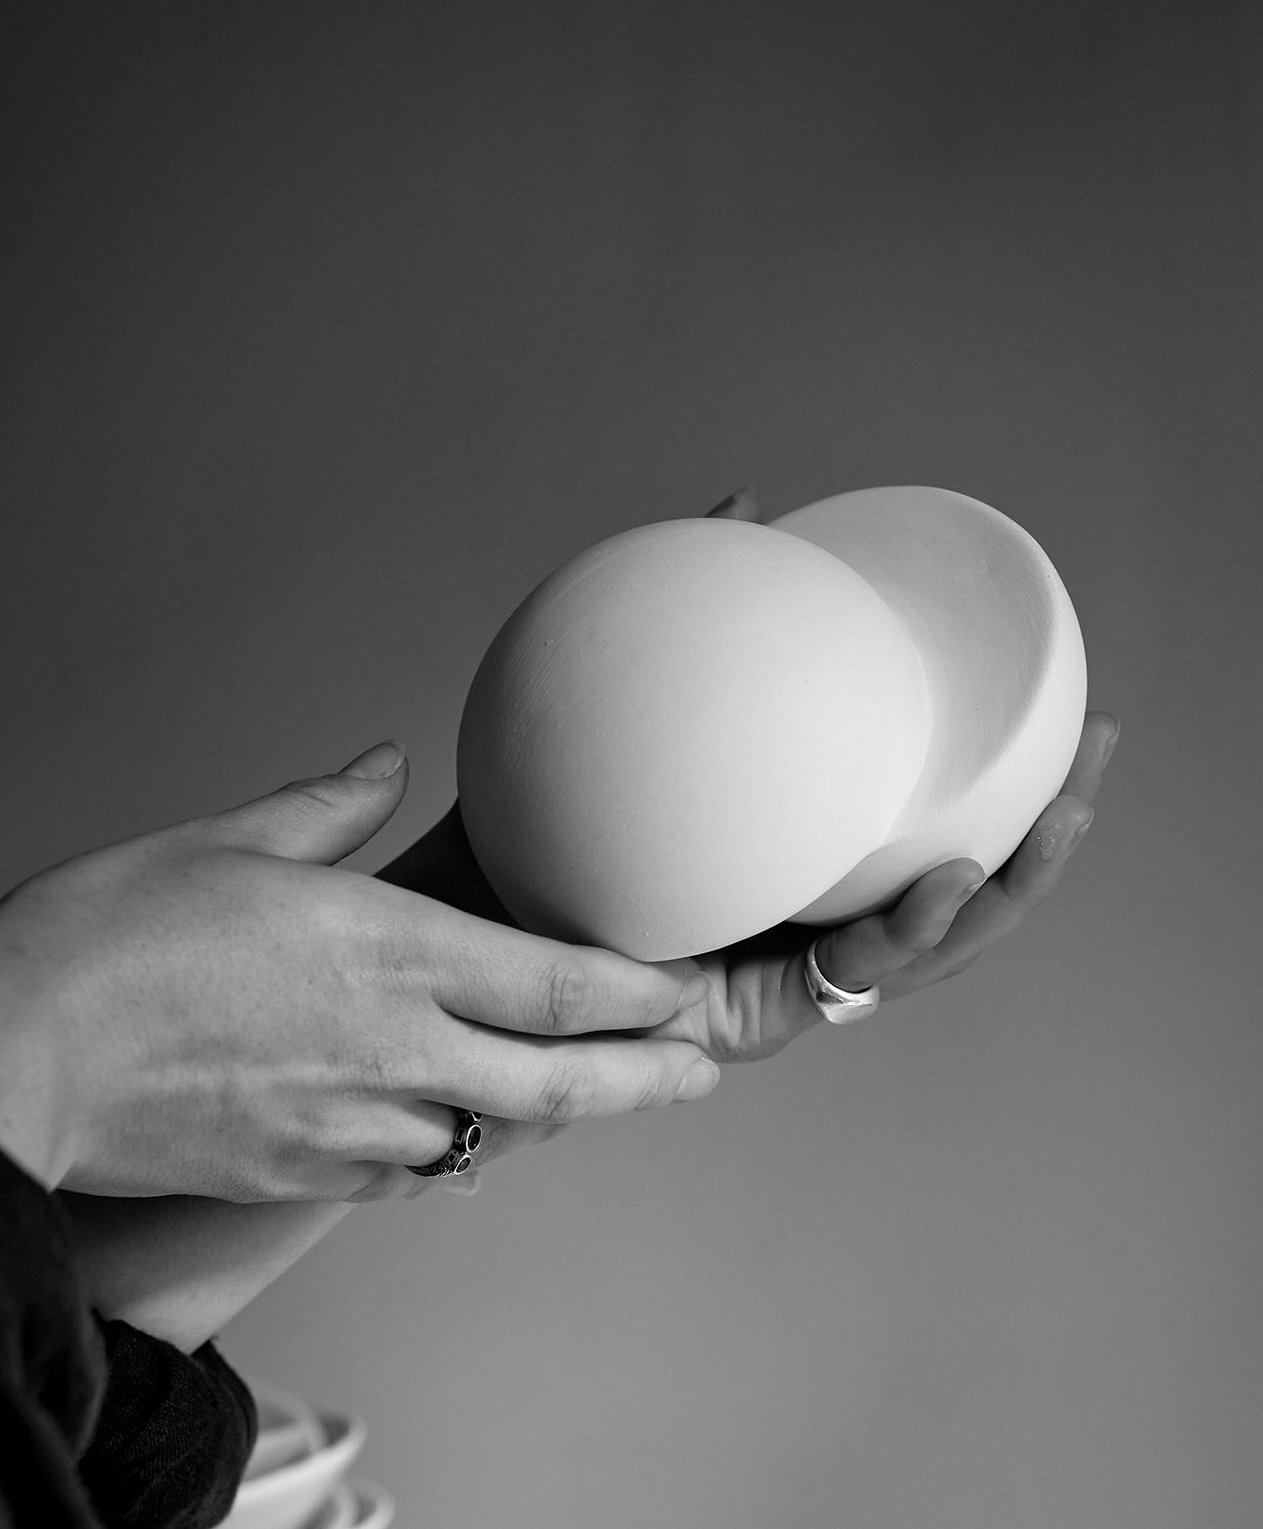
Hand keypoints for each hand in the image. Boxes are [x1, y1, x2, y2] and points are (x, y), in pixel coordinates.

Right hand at [0, 743, 717, 1199]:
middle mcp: (393, 1050)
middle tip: (696, 1071)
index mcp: (385, 951)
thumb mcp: (217, 841)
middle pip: (561, 1081)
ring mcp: (353, 1127)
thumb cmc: (99, 942)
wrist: (11, 1068)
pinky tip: (458, 1140)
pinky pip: (410, 1174)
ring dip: (550, 1118)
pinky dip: (451, 1153)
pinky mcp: (304, 1178)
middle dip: (645, 1078)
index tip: (685, 987)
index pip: (558, 983)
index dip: (640, 991)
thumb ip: (321, 808)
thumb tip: (378, 763)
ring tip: (590, 1100)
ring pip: (491, 1137)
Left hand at [382, 486, 1117, 1072]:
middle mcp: (792, 928)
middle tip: (1098, 755)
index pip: (907, 830)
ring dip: (1008, 888)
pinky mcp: (746, 1023)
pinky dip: (907, 932)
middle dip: (1035, 836)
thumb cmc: (510, 837)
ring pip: (925, 948)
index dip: (988, 780)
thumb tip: (743, 505)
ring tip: (1063, 816)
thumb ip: (675, 626)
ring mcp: (777, 981)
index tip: (1051, 708)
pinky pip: (846, 980)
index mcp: (781, 870)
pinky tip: (952, 880)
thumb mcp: (606, 720)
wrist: (431, 949)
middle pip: (944, 891)